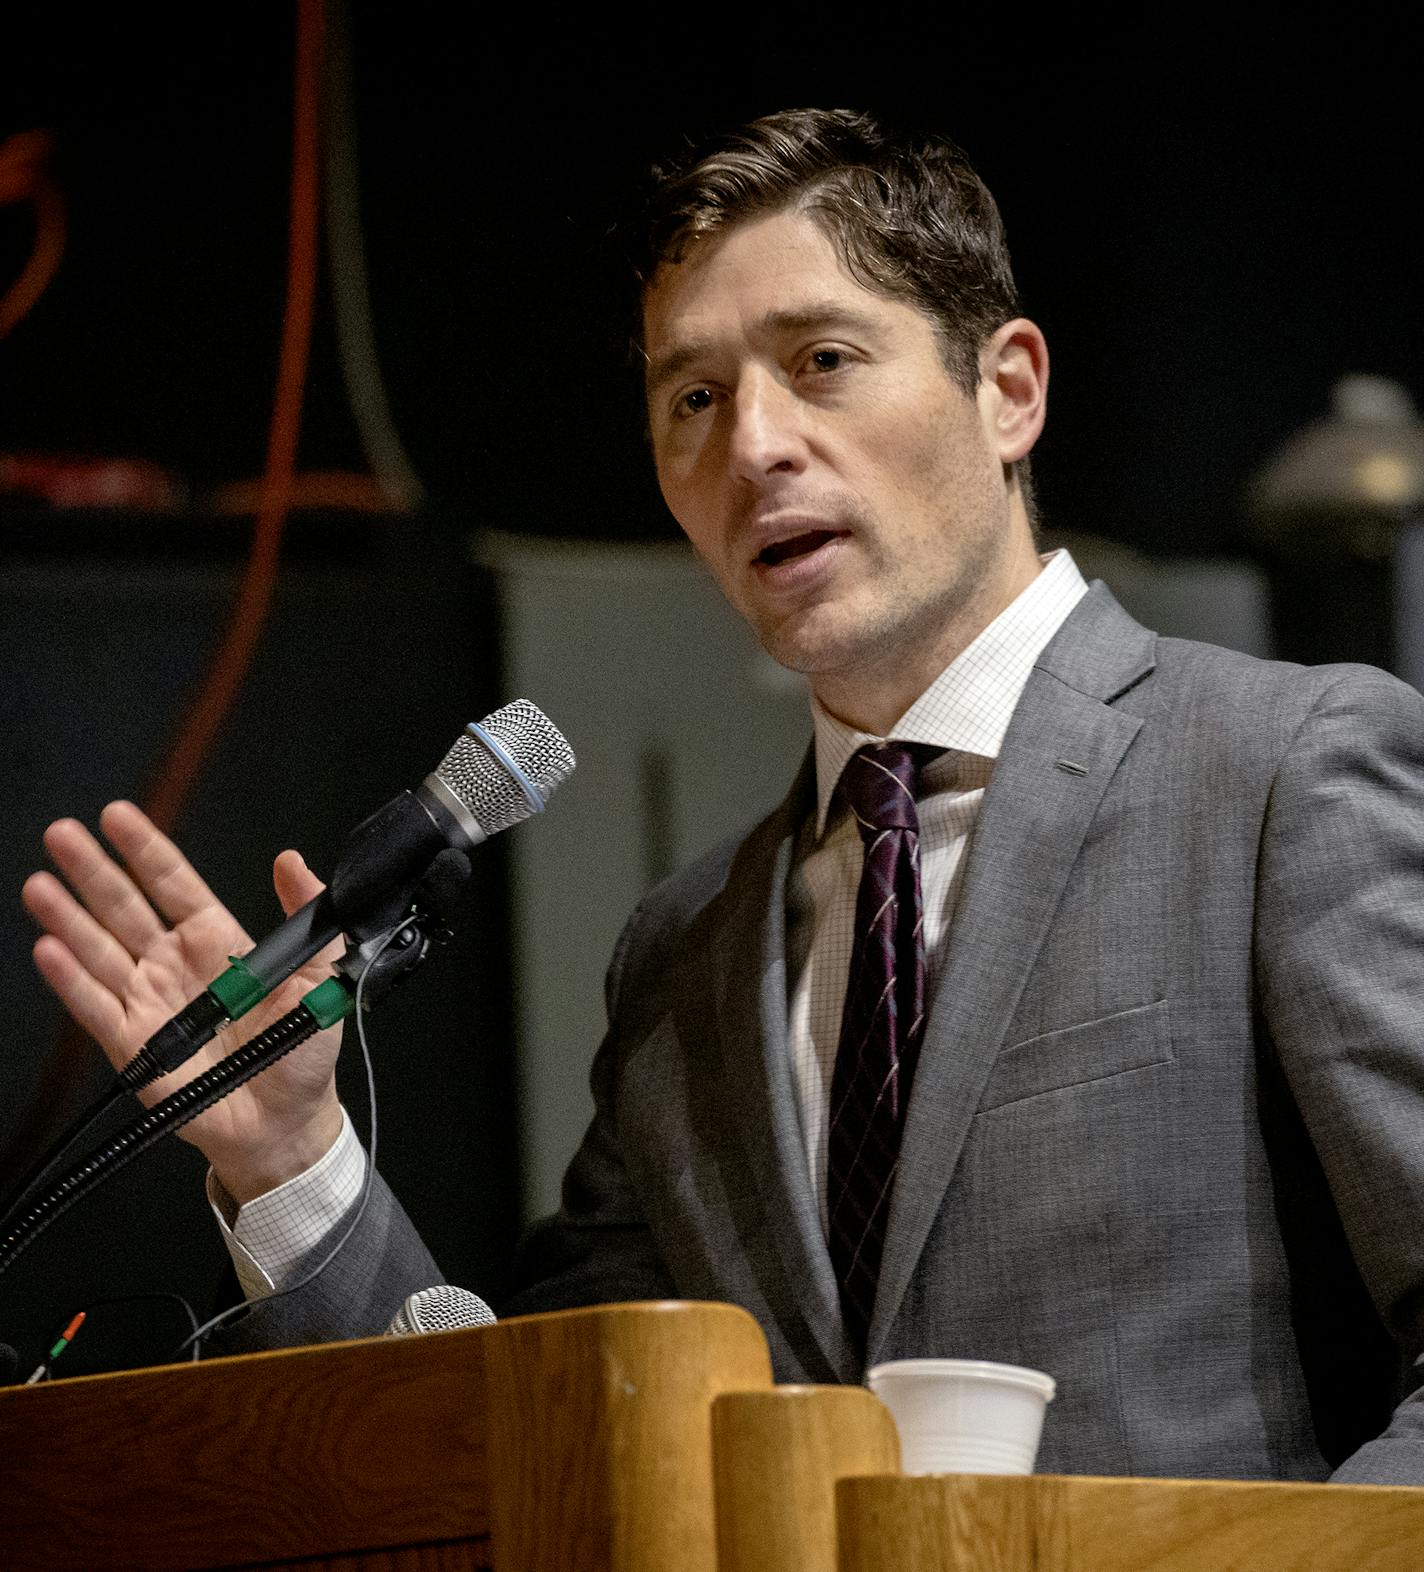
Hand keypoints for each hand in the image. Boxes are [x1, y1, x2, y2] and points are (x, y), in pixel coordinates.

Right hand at [23, 801, 344, 1202]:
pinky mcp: (133, 1044)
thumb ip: (307, 918)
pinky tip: (49, 950)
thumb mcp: (321, 976)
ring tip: (40, 885)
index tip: (119, 815)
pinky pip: (96, 1007)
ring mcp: (148, 1001)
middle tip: (63, 834)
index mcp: (218, 941)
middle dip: (93, 870)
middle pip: (125, 907)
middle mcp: (174, 964)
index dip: (146, 849)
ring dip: (68, 918)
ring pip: (99, 950)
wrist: (285, 1119)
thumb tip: (293, 861)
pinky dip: (71, 980)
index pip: (174, 883)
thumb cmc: (302, 1049)